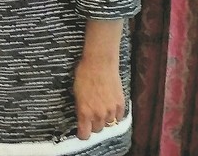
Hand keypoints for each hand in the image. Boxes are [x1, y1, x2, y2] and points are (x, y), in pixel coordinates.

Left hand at [73, 19, 124, 138]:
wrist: (99, 63)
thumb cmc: (84, 74)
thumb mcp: (76, 92)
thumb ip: (80, 107)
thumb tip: (82, 116)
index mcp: (85, 111)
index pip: (85, 134)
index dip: (82, 134)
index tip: (81, 132)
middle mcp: (99, 114)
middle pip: (97, 130)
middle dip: (93, 125)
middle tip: (90, 116)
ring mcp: (111, 110)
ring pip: (108, 124)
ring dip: (104, 119)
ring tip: (100, 109)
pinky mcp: (121, 105)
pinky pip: (119, 117)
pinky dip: (115, 115)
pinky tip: (110, 107)